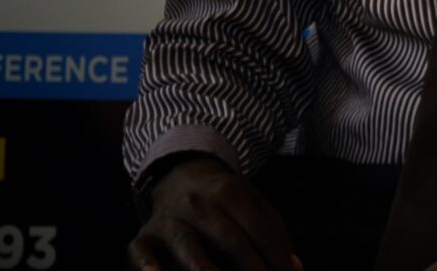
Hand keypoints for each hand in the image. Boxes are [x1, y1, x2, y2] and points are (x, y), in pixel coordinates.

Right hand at [127, 157, 299, 270]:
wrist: (179, 175)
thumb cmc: (226, 199)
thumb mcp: (254, 203)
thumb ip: (275, 234)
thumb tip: (296, 268)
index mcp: (231, 193)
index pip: (259, 229)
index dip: (277, 256)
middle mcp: (199, 205)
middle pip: (229, 240)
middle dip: (251, 268)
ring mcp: (170, 220)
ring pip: (188, 246)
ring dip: (204, 269)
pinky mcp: (144, 235)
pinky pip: (141, 251)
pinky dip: (146, 265)